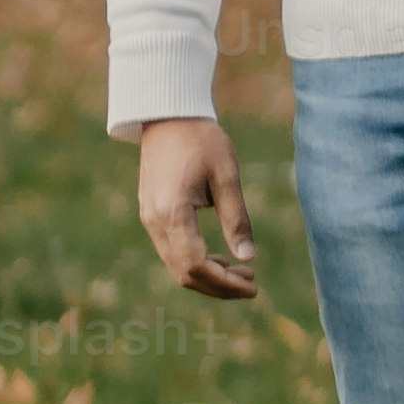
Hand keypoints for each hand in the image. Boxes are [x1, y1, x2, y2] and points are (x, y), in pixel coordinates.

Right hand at [135, 115, 256, 303]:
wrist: (168, 116)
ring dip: (208, 277)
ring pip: (176, 267)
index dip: (225, 283)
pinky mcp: (151, 215)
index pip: (196, 265)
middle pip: (184, 274)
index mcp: (173, 213)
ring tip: (243, 272)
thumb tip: (249, 257)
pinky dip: (196, 263)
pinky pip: (171, 252)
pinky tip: (221, 258)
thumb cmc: (202, 140)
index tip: (253, 286)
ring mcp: (149, 220)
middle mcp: (155, 222)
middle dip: (219, 286)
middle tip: (253, 284)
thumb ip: (236, 218)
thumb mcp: (227, 176)